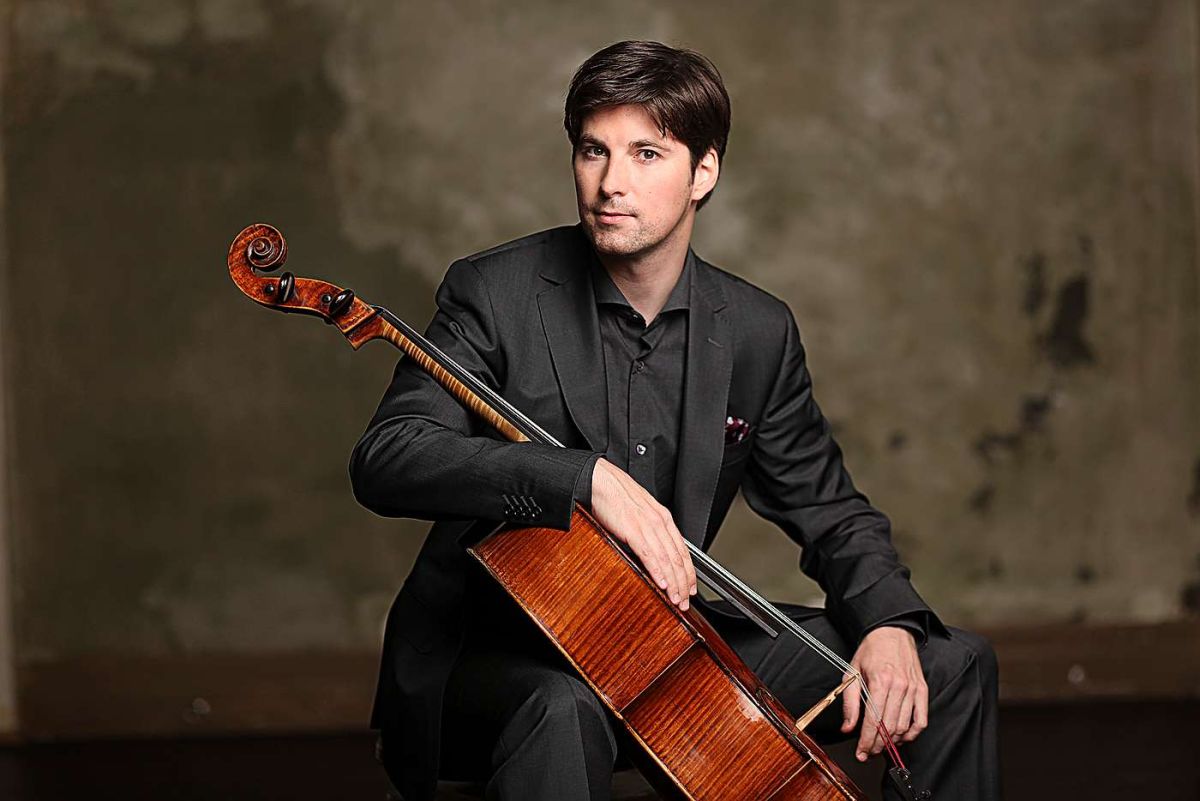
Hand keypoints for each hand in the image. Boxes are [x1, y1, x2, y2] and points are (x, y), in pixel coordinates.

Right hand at [589, 458, 695, 609]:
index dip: (689, 572)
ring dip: (673, 582)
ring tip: (676, 599)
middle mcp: (660, 521)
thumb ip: (648, 531)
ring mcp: (648, 526)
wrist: (600, 481)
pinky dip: (657, 571)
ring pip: (667, 559)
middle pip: (678, 558)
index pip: (682, 550)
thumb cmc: (615, 495)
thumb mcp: (639, 512)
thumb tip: (651, 552)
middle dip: (684, 583)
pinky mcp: (633, 530)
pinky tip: (661, 583)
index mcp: (663, 517)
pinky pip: (649, 554)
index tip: (691, 587)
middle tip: (685, 600)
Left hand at [840, 626, 927, 761]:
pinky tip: (902, 737)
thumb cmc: (871, 651)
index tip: (861, 752)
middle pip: (889, 727)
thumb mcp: (852, 673)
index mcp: (879, 681)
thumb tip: (847, 727)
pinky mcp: (922, 690)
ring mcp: (913, 689)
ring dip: (893, 741)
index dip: (866, 741)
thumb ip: (849, 702)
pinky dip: (912, 733)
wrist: (892, 632)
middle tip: (869, 751)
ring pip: (904, 726)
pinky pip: (921, 720)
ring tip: (882, 744)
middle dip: (877, 745)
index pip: (873, 721)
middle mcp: (899, 686)